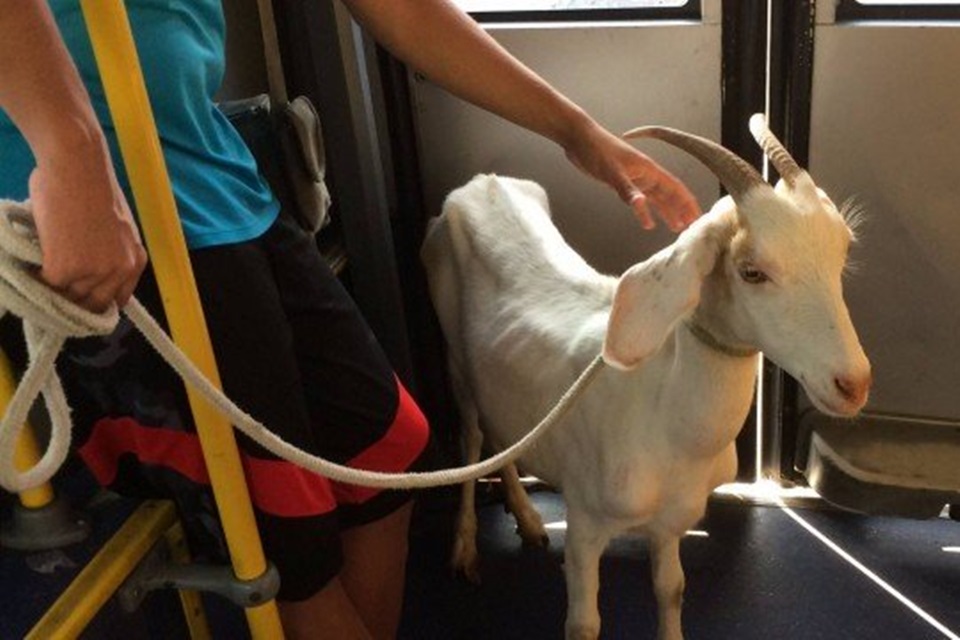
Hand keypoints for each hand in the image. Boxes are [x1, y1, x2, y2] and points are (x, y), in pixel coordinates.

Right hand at [29, 138, 146, 312]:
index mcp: (135, 260)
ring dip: (53, 290)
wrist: (76, 164)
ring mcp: (93, 272)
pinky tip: (30, 267)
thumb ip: (108, 251)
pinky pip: (47, 286)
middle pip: (92, 304)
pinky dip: (36, 279)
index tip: (79, 300)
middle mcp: (120, 270)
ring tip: (38, 277)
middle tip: (52, 293)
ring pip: (68, 297)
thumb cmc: (89, 184)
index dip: (95, 302)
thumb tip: (86, 270)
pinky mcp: (64, 269)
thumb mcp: (114, 226)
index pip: (117, 300)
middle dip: (72, 300)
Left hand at [562, 119, 700, 231]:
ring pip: (657, 198)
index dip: (687, 203)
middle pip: (669, 195)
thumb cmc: (595, 149)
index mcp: (648, 170)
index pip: (675, 188)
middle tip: (692, 227)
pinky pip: (641, 199)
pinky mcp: (623, 182)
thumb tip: (642, 207)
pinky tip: (648, 222)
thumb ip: (627, 190)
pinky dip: (647, 210)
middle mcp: (645, 174)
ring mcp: (634, 178)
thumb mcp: (611, 172)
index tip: (697, 217)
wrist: (578, 138)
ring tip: (676, 227)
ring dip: (667, 212)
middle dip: (681, 210)